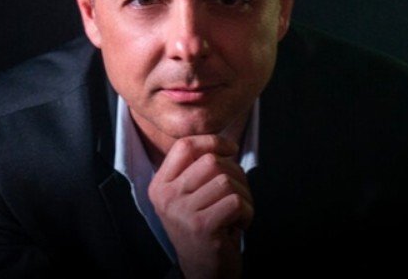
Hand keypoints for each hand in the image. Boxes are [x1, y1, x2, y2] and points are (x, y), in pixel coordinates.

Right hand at [148, 135, 253, 278]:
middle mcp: (166, 197)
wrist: (204, 271)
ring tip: (237, 212)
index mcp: (160, 185)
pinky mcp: (201, 227)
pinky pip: (235, 202)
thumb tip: (225, 144)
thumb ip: (199, 170)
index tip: (230, 149)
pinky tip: (240, 224)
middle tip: (237, 193)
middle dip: (235, 173)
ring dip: (244, 195)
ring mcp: (181, 212)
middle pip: (210, 161)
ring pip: (226, 181)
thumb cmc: (204, 227)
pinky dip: (247, 211)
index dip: (212, 141)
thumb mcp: (190, 196)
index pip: (185, 146)